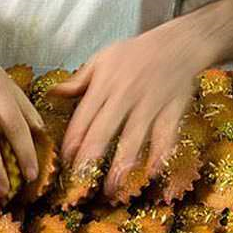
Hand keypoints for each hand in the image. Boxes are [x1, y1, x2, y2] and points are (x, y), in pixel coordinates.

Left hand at [53, 23, 214, 197]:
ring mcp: (150, 105)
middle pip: (104, 131)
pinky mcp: (172, 110)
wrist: (179, 43)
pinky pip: (166, 137)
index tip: (65, 163)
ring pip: (133, 139)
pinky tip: (150, 174)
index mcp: (105, 84)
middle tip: (80, 185)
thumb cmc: (137, 52)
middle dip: (90, 159)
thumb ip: (79, 80)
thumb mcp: (103, 58)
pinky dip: (159, 156)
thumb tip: (53, 92)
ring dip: (122, 166)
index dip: (73, 142)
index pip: (83, 118)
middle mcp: (125, 96)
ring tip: (111, 189)